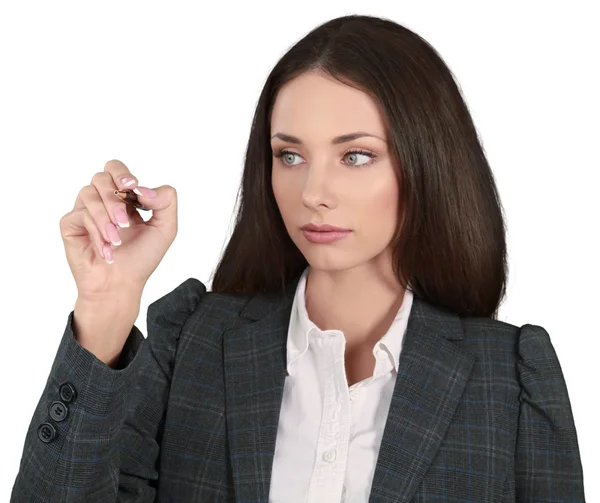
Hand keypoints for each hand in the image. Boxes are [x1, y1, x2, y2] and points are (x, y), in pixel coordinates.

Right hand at [60, 159, 177, 300]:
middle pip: (101, 177)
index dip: (122, 174)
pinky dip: (96, 232)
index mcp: (124, 197)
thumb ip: (166, 202)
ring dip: (106, 217)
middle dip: (115, 198)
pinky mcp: (71, 224)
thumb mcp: (165, 229)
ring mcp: (85, 210)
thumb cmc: (141, 258)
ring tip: (116, 239)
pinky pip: (80, 215)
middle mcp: (102, 200)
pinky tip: (106, 250)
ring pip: (88, 193)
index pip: (117, 170)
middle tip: (125, 221)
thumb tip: (143, 188)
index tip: (132, 187)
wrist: (120, 284)